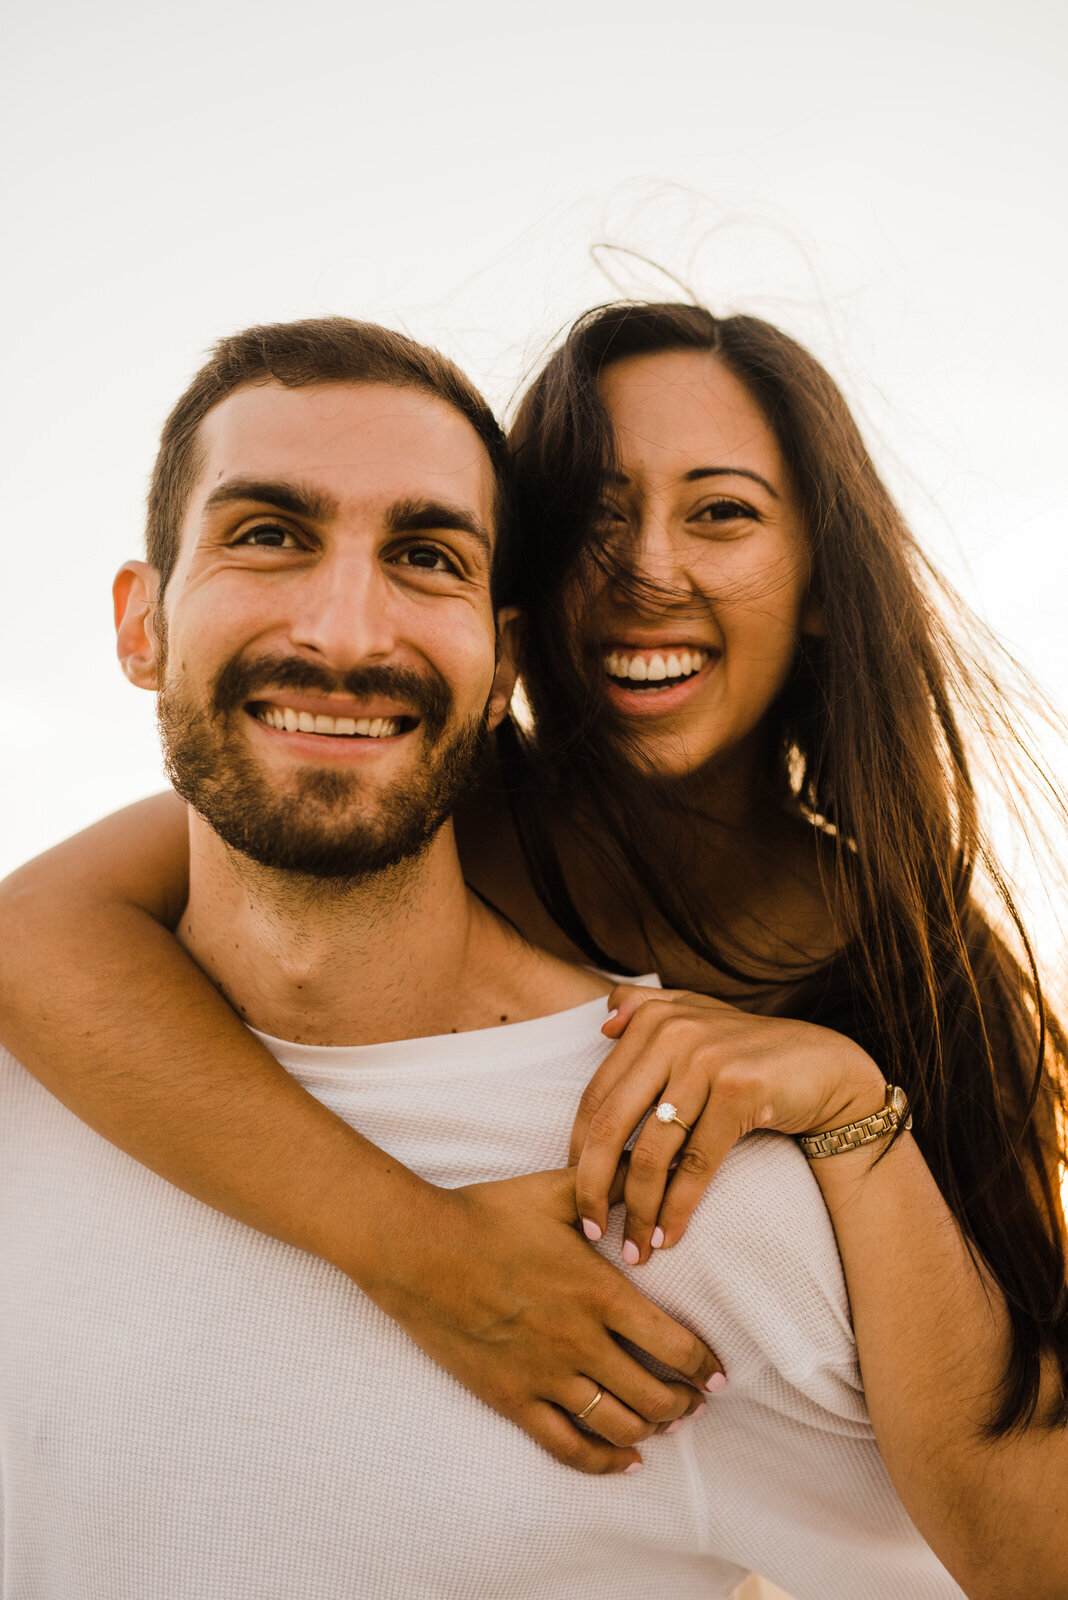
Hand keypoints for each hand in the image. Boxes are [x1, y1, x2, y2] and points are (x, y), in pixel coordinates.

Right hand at [361, 1166, 721, 1474]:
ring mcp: (545, 1375)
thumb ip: (607, 1186)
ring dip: (652, 1430)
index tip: (719, 1376)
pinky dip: (604, 1461)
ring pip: (617, 1424)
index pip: (674, 1344)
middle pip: (654, 1394)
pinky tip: (626, 1462)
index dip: (705, 1367)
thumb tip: (647, 1170)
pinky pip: (567, 1446)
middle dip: (685, 1403)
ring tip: (666, 1425)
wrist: (418, 1250)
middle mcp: (580, 1341)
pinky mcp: (511, 1399)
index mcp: (599, 1292)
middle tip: (696, 1403)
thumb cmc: (486, 1214)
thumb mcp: (554, 1190)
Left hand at [570, 986, 887, 1264]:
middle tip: (590, 1230)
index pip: (595, 1095)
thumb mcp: (699, 1017)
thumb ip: (647, 1011)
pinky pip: (695, 1165)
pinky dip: (678, 1208)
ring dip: (637, 1211)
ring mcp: (707, 1061)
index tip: (575, 1192)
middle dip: (591, 1186)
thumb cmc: (752, 1053)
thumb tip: (601, 1025)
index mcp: (654, 1020)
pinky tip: (669, 1237)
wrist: (825, 1067)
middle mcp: (674, 1034)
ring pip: (652, 1153)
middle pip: (610, 1125)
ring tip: (633, 1248)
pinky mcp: (741, 1091)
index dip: (578, 1150)